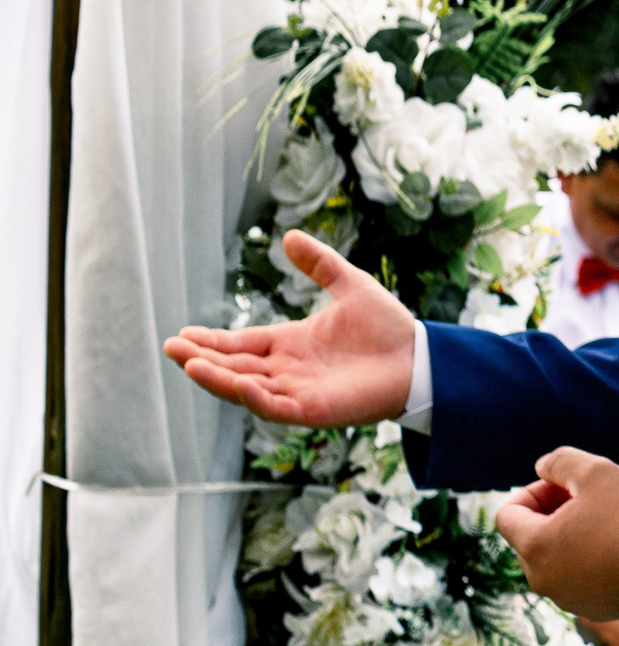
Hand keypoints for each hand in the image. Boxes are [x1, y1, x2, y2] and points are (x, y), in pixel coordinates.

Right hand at [161, 231, 414, 426]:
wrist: (421, 357)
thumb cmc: (388, 327)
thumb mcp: (350, 285)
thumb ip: (320, 264)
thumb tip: (288, 236)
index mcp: (291, 344)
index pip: (241, 344)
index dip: (212, 341)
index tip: (182, 335)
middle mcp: (288, 370)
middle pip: (235, 366)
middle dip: (202, 359)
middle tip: (171, 348)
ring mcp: (297, 391)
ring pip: (246, 387)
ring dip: (216, 377)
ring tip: (188, 363)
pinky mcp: (312, 409)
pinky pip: (273, 405)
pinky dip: (251, 395)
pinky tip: (232, 381)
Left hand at [494, 448, 618, 619]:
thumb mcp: (595, 471)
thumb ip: (559, 461)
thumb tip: (542, 468)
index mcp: (535, 546)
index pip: (507, 515)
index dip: (533, 491)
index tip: (565, 485)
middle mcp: (542, 579)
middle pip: (529, 538)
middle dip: (552, 514)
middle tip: (588, 499)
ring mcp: (566, 599)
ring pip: (554, 560)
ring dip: (570, 538)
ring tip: (607, 523)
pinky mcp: (591, 609)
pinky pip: (577, 580)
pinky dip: (588, 562)